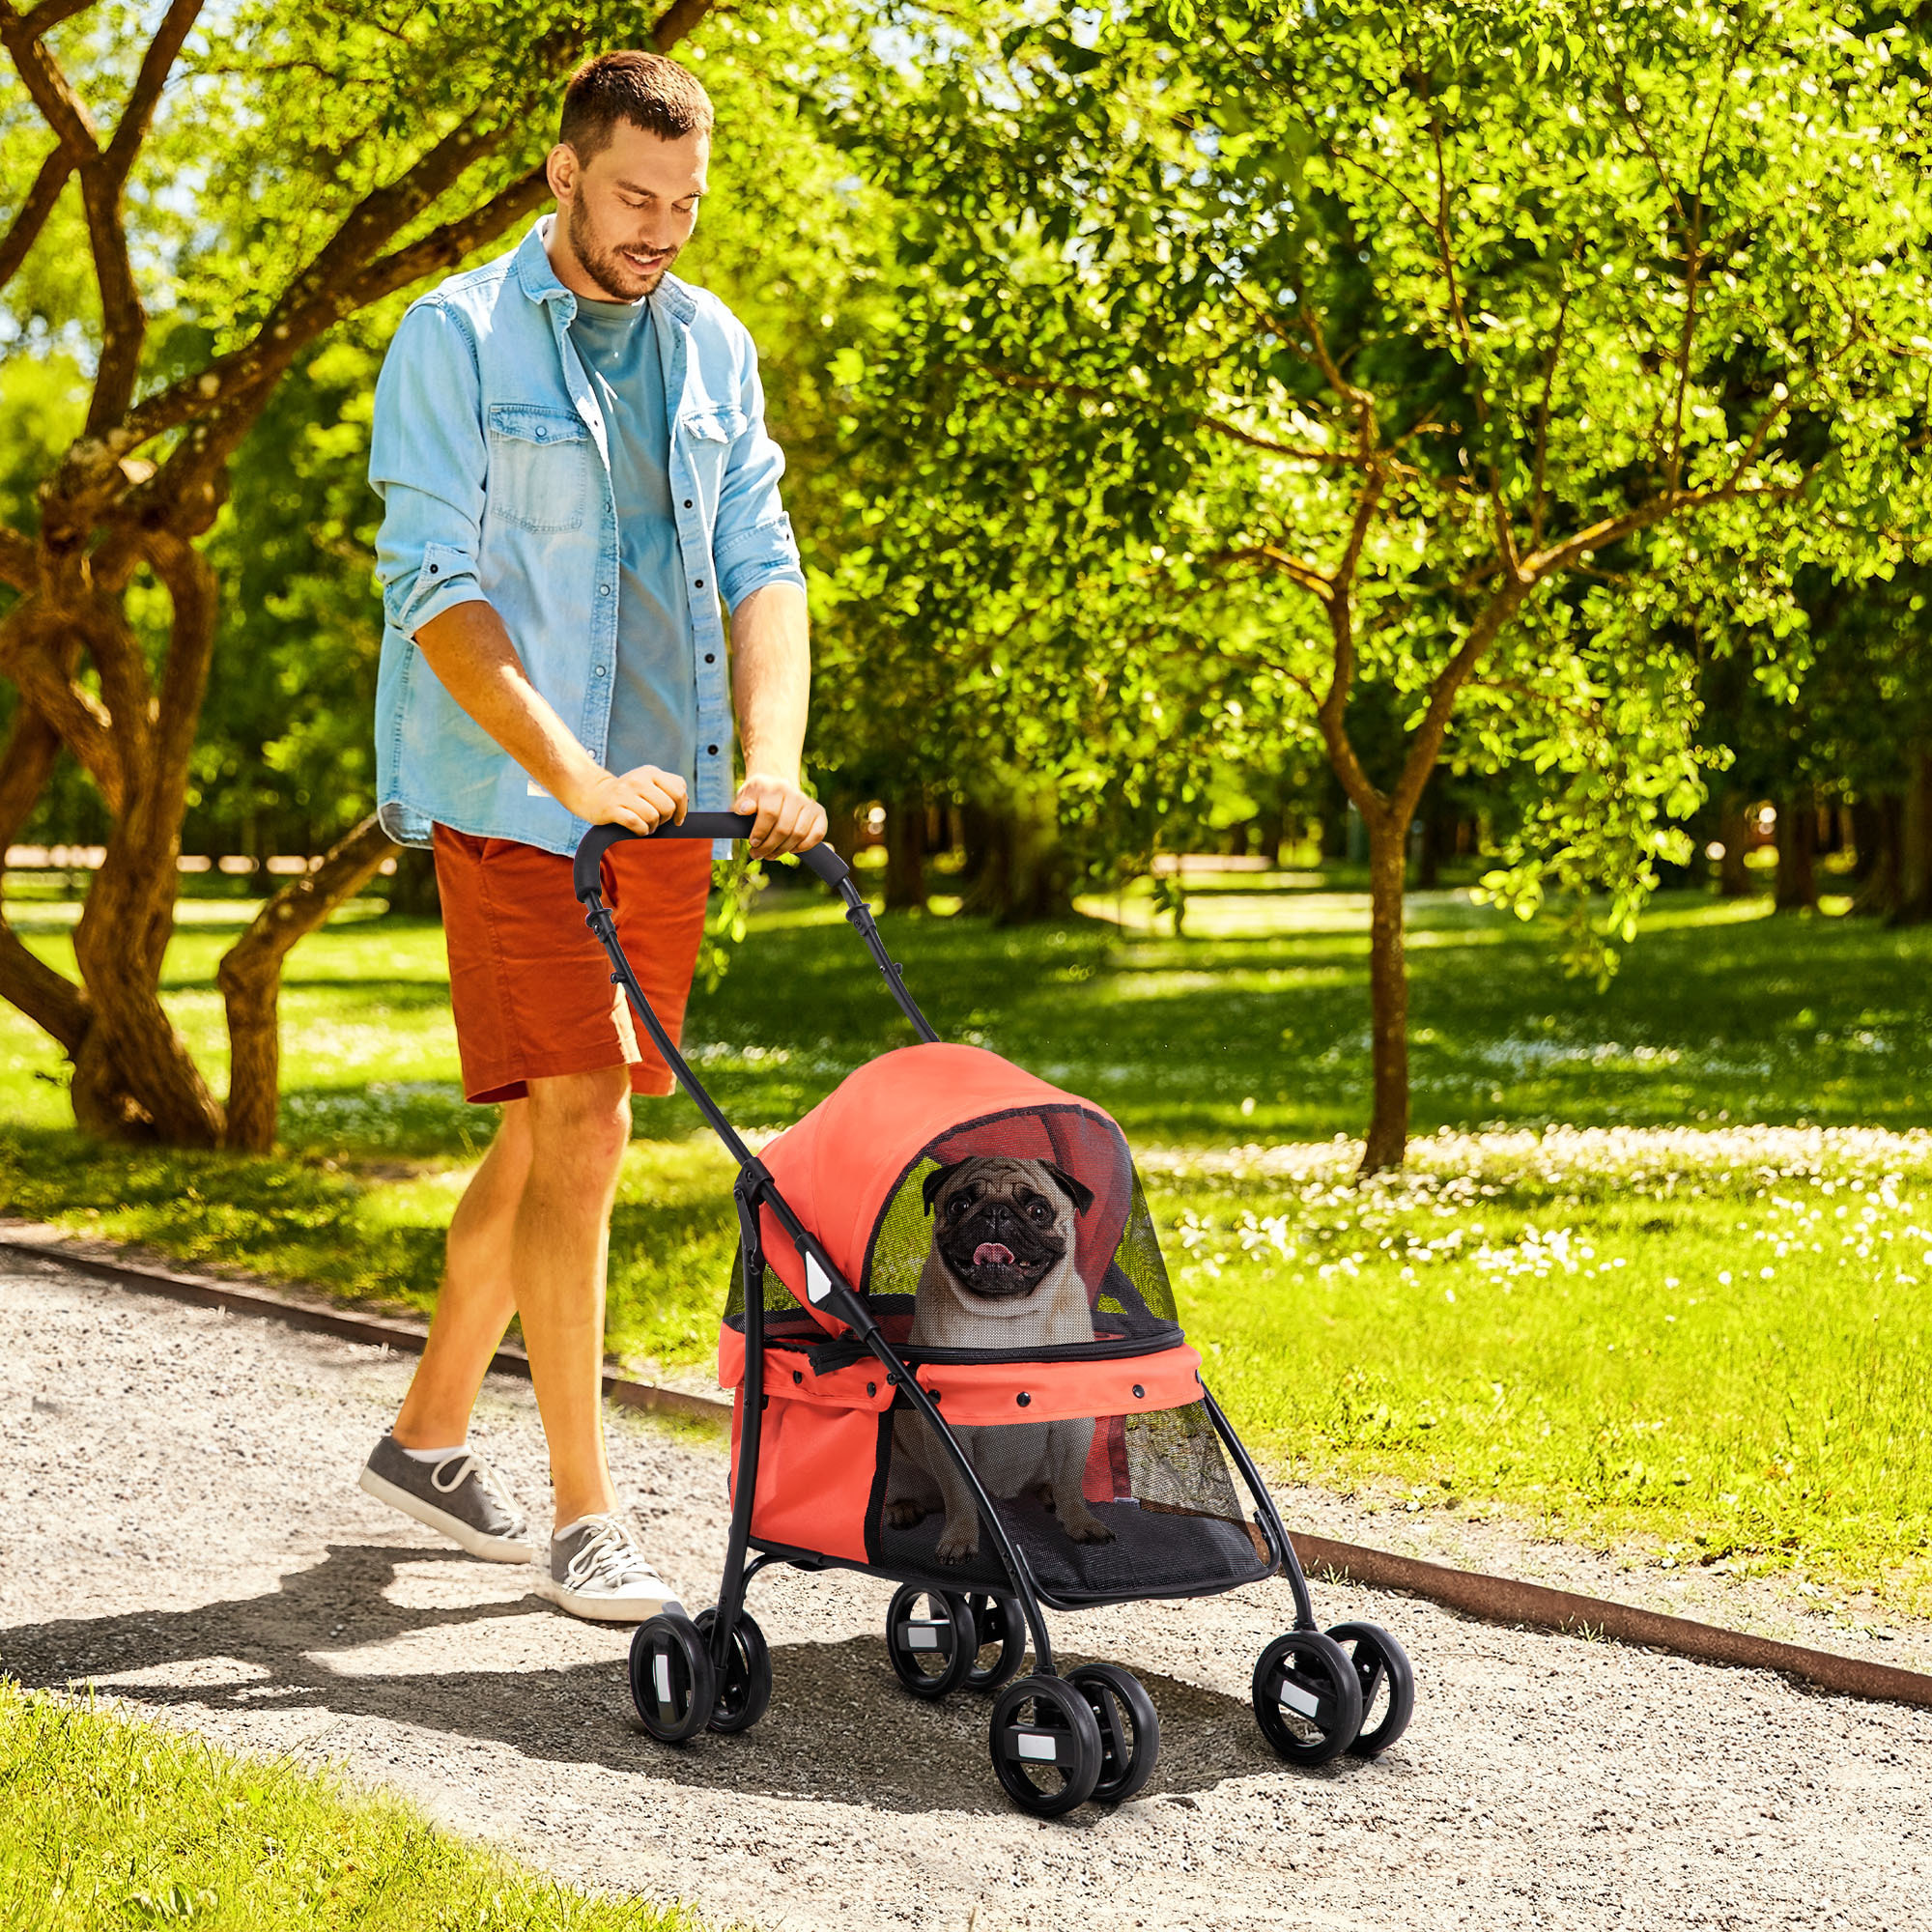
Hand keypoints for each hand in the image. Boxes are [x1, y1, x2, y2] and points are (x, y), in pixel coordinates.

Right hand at [568, 763, 688, 834]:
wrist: (594, 794)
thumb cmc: (628, 793)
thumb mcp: (649, 782)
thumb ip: (670, 787)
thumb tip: (685, 804)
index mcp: (651, 772)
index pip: (679, 791)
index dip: (682, 809)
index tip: (676, 818)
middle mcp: (638, 779)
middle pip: (668, 807)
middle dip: (665, 819)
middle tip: (655, 820)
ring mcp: (624, 793)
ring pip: (653, 817)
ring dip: (652, 827)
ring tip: (645, 825)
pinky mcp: (612, 808)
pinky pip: (637, 824)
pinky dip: (641, 831)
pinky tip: (637, 829)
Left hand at [733, 772, 827, 858]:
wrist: (775, 787)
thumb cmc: (758, 797)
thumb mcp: (745, 797)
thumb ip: (742, 804)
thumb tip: (745, 809)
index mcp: (775, 787)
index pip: (770, 813)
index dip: (760, 832)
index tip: (752, 843)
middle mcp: (795, 793)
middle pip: (784, 828)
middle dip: (769, 846)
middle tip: (758, 854)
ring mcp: (809, 803)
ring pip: (799, 834)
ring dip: (784, 850)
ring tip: (771, 854)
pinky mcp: (819, 812)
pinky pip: (817, 834)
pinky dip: (805, 846)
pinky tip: (791, 849)